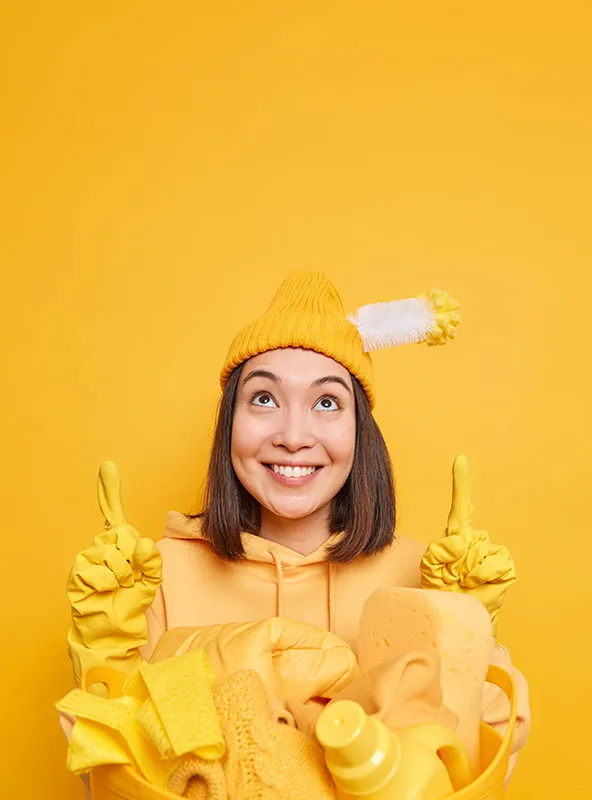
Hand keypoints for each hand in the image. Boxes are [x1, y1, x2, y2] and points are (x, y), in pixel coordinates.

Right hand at [67, 462, 161, 682]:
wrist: (115, 631)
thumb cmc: (131, 603)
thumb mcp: (151, 578)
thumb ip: (150, 558)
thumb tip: (141, 541)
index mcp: (118, 543)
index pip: (114, 513)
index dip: (109, 489)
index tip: (108, 466)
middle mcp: (101, 546)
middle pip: (123, 534)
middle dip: (134, 559)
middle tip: (131, 578)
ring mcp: (87, 559)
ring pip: (113, 553)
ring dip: (123, 574)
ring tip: (120, 588)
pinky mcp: (78, 574)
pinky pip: (100, 570)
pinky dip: (109, 584)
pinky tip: (107, 592)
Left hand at [420, 455, 516, 634]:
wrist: (459, 615)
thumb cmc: (442, 590)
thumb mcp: (430, 569)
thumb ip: (437, 552)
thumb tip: (459, 540)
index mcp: (456, 535)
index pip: (461, 506)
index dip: (461, 482)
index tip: (460, 460)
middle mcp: (476, 539)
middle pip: (464, 535)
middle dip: (452, 558)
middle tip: (449, 576)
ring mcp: (492, 552)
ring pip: (481, 550)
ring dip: (468, 570)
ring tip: (462, 581)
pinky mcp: (506, 567)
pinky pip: (496, 564)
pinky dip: (483, 575)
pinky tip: (476, 585)